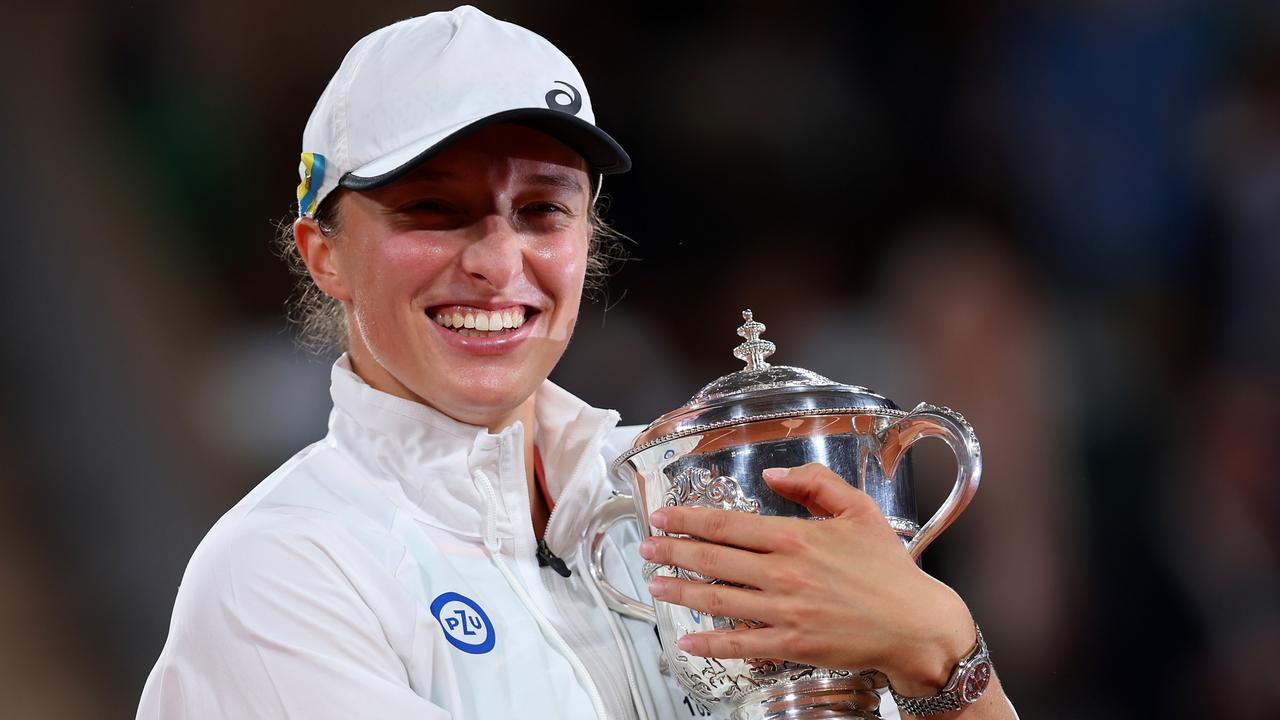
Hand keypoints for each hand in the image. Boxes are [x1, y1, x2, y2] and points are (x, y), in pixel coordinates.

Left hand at [638, 463, 976, 694]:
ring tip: (655, 585)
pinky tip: (688, 641)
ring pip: (718, 600)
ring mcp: (785, 611)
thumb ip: (814, 483)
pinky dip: (711, 644)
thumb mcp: (858, 509)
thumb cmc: (889, 568)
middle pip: (713, 559)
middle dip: (672, 553)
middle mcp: (783, 572)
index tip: (662, 518)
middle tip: (645, 549)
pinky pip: (741, 645)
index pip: (727, 524)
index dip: (688, 520)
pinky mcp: (791, 644)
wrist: (915, 623)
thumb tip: (772, 473)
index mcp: (795, 536)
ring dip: (681, 592)